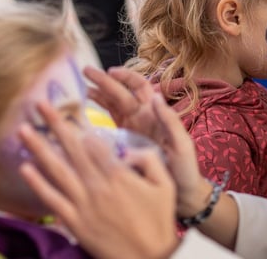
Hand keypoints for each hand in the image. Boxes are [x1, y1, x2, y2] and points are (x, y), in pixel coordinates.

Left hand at [18, 102, 178, 258]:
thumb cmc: (159, 222)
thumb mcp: (165, 186)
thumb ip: (150, 161)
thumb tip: (128, 149)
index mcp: (119, 176)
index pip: (95, 144)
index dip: (79, 125)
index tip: (66, 108)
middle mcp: (97, 186)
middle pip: (72, 149)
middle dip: (55, 125)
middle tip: (39, 105)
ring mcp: (83, 204)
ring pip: (57, 170)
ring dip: (39, 148)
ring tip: (24, 130)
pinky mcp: (74, 222)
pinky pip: (52, 199)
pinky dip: (37, 183)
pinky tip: (25, 167)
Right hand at [84, 66, 212, 216]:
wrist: (181, 195)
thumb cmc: (185, 170)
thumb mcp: (182, 145)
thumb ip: (170, 121)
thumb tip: (155, 96)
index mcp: (156, 115)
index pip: (140, 88)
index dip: (126, 77)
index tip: (110, 71)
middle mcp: (143, 118)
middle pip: (121, 93)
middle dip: (104, 81)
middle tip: (85, 70)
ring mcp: (132, 129)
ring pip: (113, 104)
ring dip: (98, 94)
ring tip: (81, 87)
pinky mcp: (124, 142)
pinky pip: (109, 122)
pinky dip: (97, 113)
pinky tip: (84, 110)